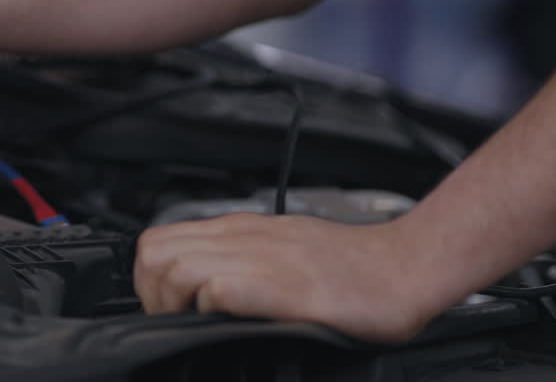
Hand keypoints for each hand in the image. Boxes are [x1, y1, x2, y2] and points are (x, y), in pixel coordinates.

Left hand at [134, 213, 437, 343]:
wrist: (406, 266)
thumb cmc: (353, 268)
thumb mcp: (282, 251)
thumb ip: (241, 262)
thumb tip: (201, 293)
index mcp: (240, 230)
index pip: (158, 240)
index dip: (149, 279)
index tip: (168, 308)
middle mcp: (244, 238)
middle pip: (154, 252)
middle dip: (152, 293)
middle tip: (176, 321)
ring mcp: (263, 259)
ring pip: (178, 268)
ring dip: (176, 303)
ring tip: (197, 324)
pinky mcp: (286, 287)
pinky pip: (223, 288)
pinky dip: (212, 308)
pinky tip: (229, 322)